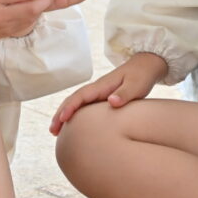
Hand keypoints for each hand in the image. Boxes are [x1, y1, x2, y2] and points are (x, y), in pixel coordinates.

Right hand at [49, 52, 167, 134]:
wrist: (145, 66)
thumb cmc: (141, 76)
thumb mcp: (136, 86)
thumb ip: (124, 94)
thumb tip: (111, 102)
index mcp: (102, 86)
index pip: (81, 96)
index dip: (70, 107)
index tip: (63, 119)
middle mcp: (96, 89)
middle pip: (73, 100)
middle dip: (60, 114)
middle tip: (52, 130)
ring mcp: (97, 93)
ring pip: (76, 103)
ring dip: (64, 115)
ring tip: (55, 131)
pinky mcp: (101, 97)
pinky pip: (83, 106)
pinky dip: (73, 114)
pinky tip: (72, 126)